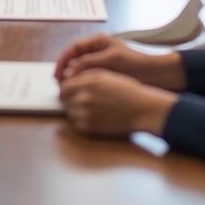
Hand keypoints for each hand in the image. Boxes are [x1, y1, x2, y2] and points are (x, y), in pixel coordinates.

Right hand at [55, 35, 184, 88]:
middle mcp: (97, 51)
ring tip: (66, 90)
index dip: (63, 60)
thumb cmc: (134, 62)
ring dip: (72, 78)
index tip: (57, 73)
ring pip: (80, 70)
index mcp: (98, 42)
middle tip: (58, 84)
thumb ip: (90, 63)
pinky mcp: (105, 74)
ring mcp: (100, 63)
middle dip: (65, 70)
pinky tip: (79, 93)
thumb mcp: (111, 60)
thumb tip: (70, 71)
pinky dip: (81, 84)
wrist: (154, 74)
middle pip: (74, 59)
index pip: (74, 48)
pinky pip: (88, 77)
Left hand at [59, 70, 176, 137]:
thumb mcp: (105, 76)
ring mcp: (86, 114)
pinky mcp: (90, 128)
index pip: (64, 86)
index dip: (65, 87)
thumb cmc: (126, 90)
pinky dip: (80, 120)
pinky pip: (76, 124)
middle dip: (68, 98)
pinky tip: (91, 116)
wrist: (141, 110)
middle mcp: (84, 98)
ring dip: (74, 109)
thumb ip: (85, 76)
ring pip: (69, 112)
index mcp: (88, 82)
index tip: (68, 89)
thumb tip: (69, 78)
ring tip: (87, 107)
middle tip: (77, 98)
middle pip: (64, 100)